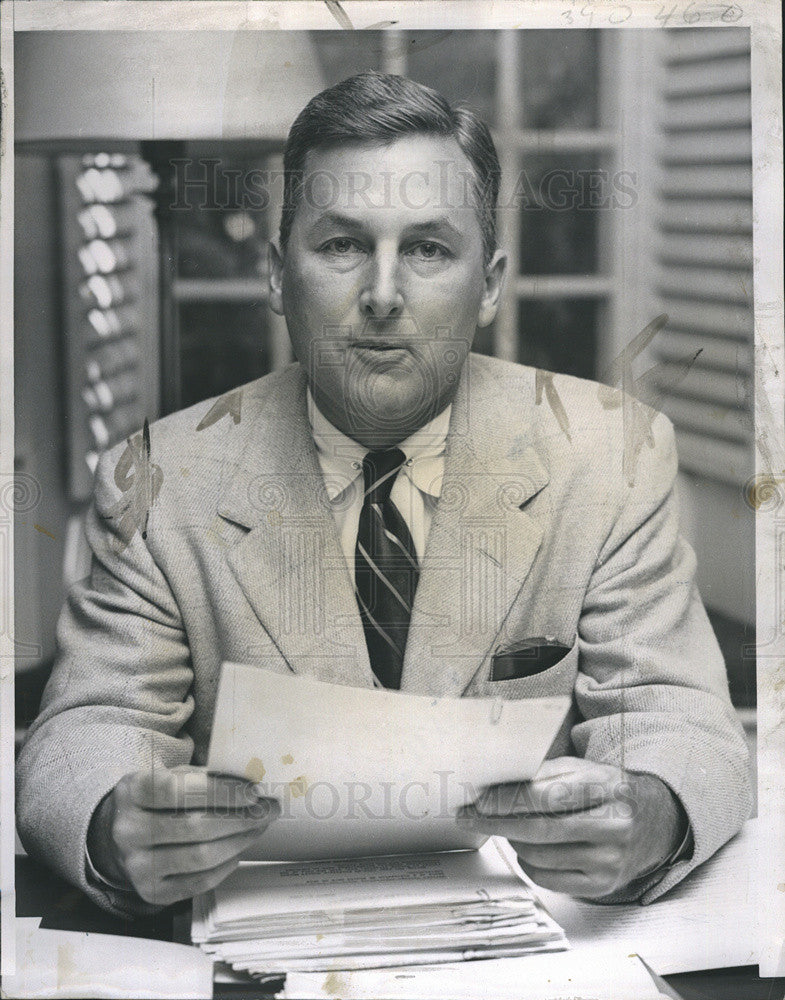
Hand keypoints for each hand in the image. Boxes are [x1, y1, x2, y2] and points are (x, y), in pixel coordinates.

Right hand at [87, 765, 279, 905]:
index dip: (220, 792)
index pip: (178, 790)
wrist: (121, 834)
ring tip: (259, 827)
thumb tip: (251, 786)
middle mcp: (129, 831)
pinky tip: (238, 852)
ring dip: (239, 841)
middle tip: (269, 810)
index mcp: (132, 792)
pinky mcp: (151, 892)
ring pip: (200, 857)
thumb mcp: (171, 776)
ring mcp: (137, 866)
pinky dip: (224, 867)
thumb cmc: (158, 799)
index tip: (253, 792)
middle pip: (195, 826)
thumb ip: (205, 777)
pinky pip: (197, 882)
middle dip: (241, 818)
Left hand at [457, 757, 684, 898]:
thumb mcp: (585, 770)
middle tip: (470, 817)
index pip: (548, 796)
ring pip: (541, 856)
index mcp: (608, 787)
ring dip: (513, 842)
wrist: (654, 821)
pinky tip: (527, 849)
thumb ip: (546, 775)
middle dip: (497, 823)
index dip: (509, 800)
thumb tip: (497, 786)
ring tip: (506, 827)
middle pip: (541, 830)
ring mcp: (610, 859)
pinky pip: (549, 879)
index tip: (479, 800)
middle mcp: (614, 825)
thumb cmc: (608, 790)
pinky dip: (529, 863)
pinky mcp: (603, 884)